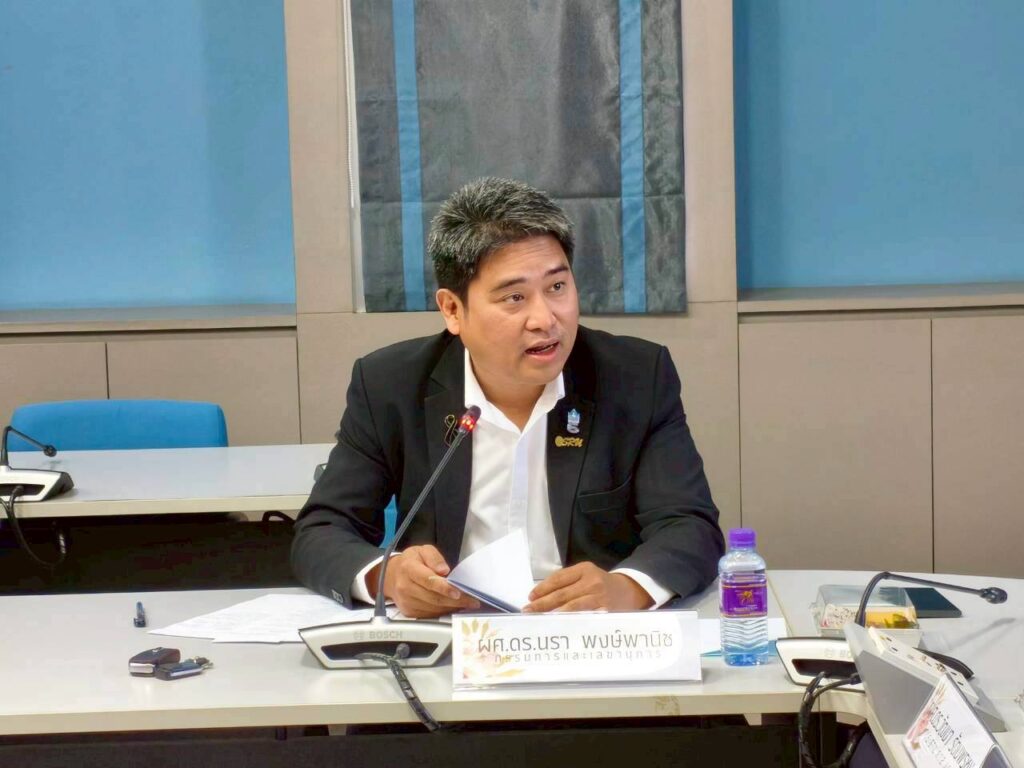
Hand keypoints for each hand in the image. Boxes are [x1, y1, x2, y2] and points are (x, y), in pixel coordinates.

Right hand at [366, 544, 479, 618]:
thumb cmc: (411, 561)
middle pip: (433, 597)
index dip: (444, 588)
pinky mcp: (409, 612)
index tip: (459, 592)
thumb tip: (444, 570)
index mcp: (409, 569)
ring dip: (452, 607)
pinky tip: (453, 606)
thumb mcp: (423, 550)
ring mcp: (406, 601)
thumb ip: (434, 557)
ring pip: (433, 608)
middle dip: (455, 601)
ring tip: (467, 603)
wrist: (392, 576)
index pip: (428, 580)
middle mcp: (405, 587)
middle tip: (472, 601)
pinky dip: (444, 611)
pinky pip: (430, 614)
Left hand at [523, 562, 653, 612]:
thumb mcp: (586, 574)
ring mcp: (599, 597)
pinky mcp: (604, 612)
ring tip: (539, 619)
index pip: (558, 579)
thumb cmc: (600, 584)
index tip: (530, 597)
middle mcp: (591, 582)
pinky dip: (570, 622)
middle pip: (562, 594)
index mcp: (584, 569)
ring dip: (553, 615)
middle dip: (542, 604)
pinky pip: (584, 618)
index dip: (542, 588)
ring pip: (571, 607)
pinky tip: (559, 627)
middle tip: (528, 611)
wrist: (629, 591)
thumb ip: (567, 581)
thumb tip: (540, 595)